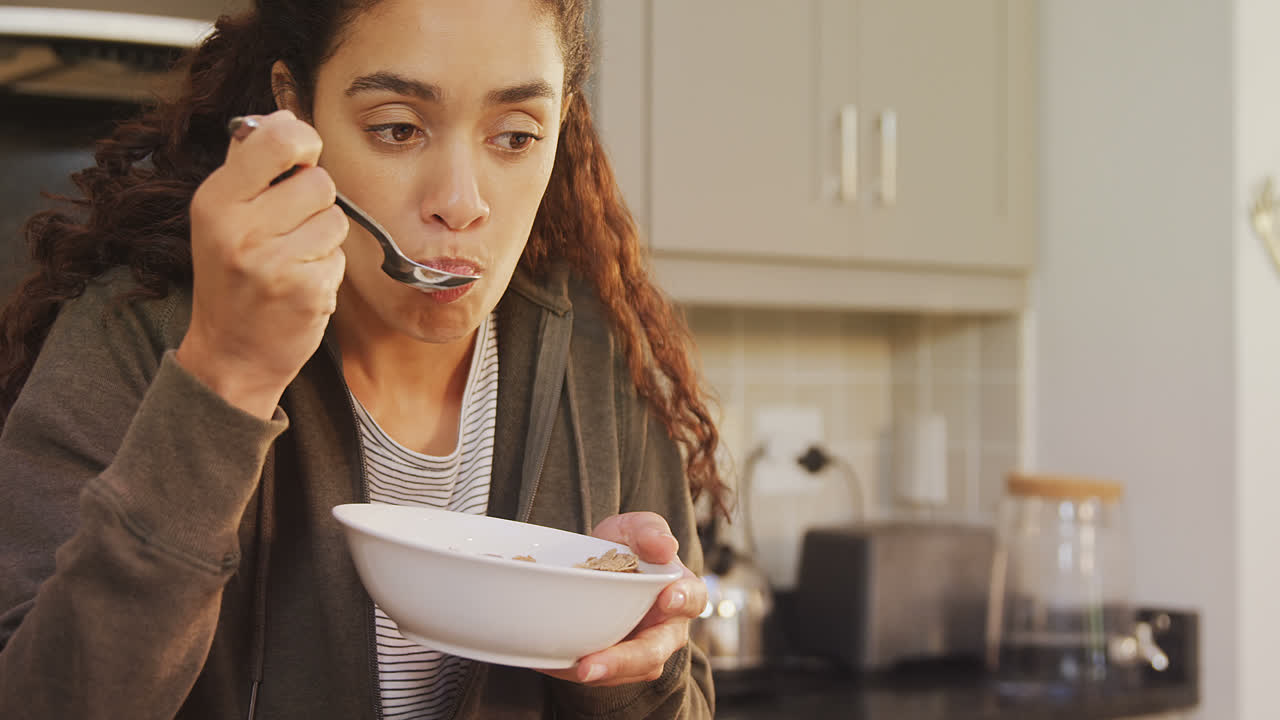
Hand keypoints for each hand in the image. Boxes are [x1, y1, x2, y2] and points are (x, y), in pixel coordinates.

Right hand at [177, 110, 347, 418]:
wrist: (231, 354)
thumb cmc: (233, 279)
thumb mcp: (221, 217)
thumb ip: (249, 166)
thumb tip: (284, 116)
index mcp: (215, 200)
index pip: (278, 137)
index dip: (303, 140)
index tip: (303, 155)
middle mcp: (238, 228)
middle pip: (319, 181)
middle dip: (316, 202)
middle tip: (290, 228)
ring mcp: (272, 261)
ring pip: (335, 218)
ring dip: (324, 238)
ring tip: (293, 259)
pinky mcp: (305, 290)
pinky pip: (339, 257)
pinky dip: (327, 271)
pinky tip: (300, 286)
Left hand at [538, 512, 706, 686]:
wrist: (594, 564)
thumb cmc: (624, 547)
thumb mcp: (633, 528)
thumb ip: (649, 530)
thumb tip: (666, 546)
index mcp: (679, 592)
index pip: (693, 599)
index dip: (684, 600)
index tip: (667, 598)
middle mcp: (665, 629)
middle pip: (654, 651)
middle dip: (626, 659)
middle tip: (596, 663)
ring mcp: (639, 651)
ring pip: (628, 671)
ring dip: (602, 672)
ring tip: (577, 668)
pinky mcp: (612, 664)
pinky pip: (598, 675)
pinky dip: (576, 670)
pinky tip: (554, 663)